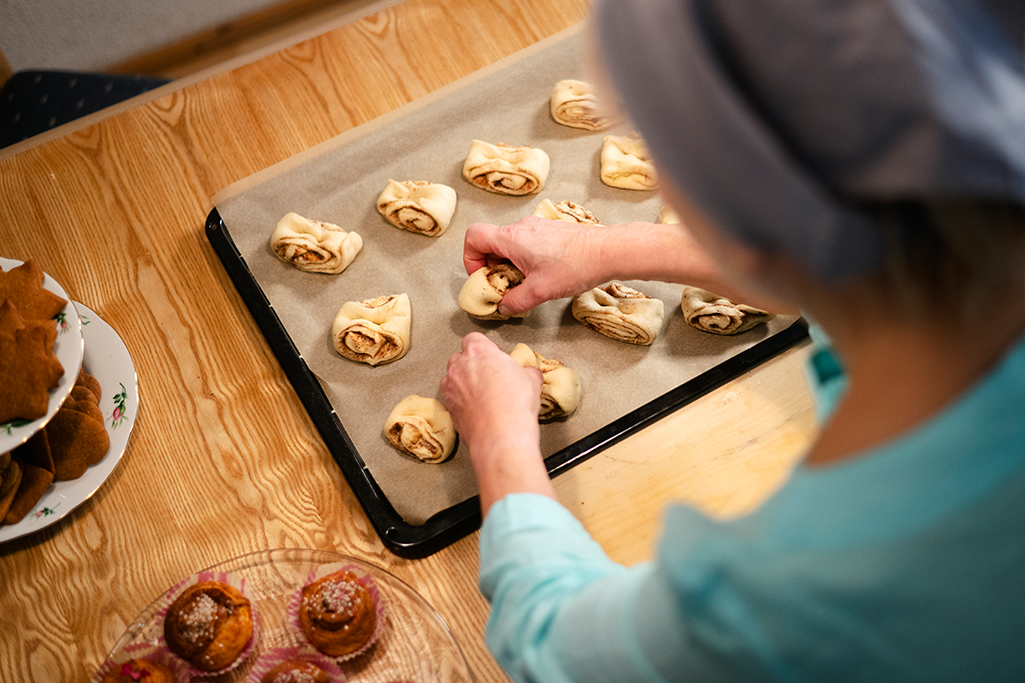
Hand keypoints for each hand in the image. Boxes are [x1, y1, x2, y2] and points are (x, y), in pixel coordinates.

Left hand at [440, 333, 554, 513]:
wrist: (500, 435)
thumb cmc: (514, 405)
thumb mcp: (531, 380)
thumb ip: (527, 371)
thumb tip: (529, 373)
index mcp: (479, 352)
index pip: (473, 339)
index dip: (484, 347)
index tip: (493, 356)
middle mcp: (460, 367)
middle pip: (458, 357)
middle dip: (471, 364)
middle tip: (489, 375)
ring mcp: (451, 388)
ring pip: (451, 378)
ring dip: (462, 382)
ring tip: (481, 393)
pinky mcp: (449, 409)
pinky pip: (452, 399)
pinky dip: (460, 402)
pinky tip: (476, 409)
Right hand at [463, 216, 612, 315]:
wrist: (608, 251)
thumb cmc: (576, 265)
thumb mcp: (540, 292)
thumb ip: (515, 302)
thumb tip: (503, 308)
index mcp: (511, 238)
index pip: (473, 237)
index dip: (470, 259)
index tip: (483, 278)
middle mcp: (521, 228)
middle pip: (490, 243)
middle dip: (492, 267)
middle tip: (504, 287)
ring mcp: (536, 227)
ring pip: (509, 244)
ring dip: (510, 265)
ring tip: (525, 284)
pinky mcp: (550, 232)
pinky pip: (526, 244)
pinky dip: (525, 260)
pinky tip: (542, 276)